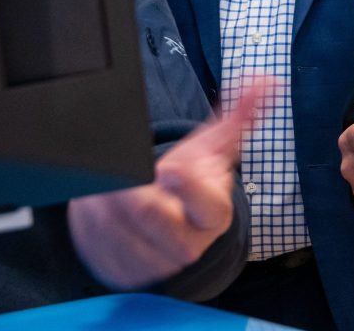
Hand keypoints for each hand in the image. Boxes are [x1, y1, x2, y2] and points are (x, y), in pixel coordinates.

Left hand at [67, 77, 271, 290]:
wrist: (166, 230)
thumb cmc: (190, 182)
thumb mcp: (213, 151)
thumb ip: (239, 115)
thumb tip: (265, 80)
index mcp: (213, 215)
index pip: (205, 205)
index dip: (187, 186)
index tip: (169, 167)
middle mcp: (187, 245)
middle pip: (148, 213)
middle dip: (130, 186)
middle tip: (123, 169)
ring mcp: (154, 264)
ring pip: (114, 224)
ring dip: (104, 197)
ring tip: (110, 181)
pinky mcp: (123, 273)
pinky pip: (94, 241)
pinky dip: (89, 217)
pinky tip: (98, 203)